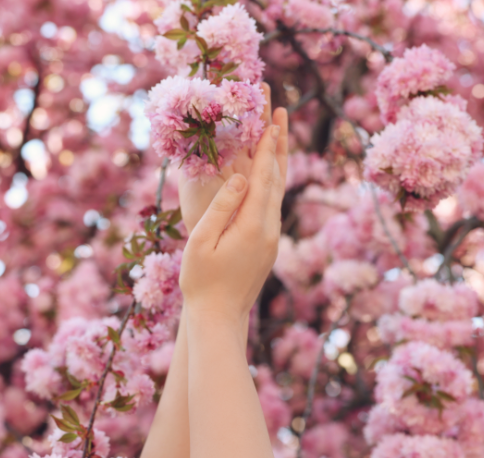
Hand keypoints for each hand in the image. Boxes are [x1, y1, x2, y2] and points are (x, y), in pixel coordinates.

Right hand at [179, 110, 287, 326]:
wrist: (219, 317)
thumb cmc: (201, 282)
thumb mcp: (201, 242)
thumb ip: (221, 208)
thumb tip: (239, 178)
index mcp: (252, 226)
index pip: (262, 177)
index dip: (266, 146)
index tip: (271, 118)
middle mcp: (268, 229)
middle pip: (277, 179)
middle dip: (278, 144)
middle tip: (282, 113)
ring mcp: (271, 239)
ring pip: (278, 192)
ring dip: (277, 161)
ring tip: (279, 135)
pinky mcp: (267, 246)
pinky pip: (272, 206)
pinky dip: (271, 182)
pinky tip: (267, 174)